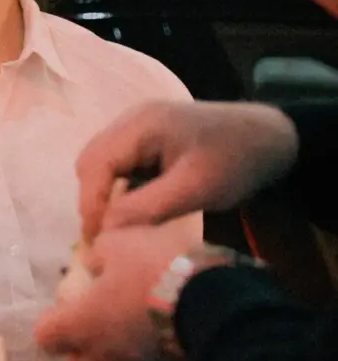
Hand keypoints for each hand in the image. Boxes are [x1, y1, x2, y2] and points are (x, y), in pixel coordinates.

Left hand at [35, 228, 221, 360]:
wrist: (211, 302)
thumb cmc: (151, 268)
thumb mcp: (119, 244)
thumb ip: (98, 255)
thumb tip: (92, 264)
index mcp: (81, 324)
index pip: (44, 337)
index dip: (50, 323)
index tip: (63, 307)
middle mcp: (102, 353)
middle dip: (80, 346)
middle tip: (95, 319)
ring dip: (116, 346)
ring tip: (134, 316)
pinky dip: (147, 346)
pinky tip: (162, 322)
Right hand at [77, 100, 298, 240]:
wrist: (269, 138)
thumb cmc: (234, 162)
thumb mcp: (194, 189)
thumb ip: (147, 207)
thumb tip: (105, 230)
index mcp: (142, 125)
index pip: (95, 164)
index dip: (91, 204)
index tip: (96, 241)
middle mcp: (132, 119)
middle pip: (91, 161)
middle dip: (93, 200)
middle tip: (105, 237)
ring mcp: (138, 125)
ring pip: (102, 163)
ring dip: (104, 194)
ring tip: (118, 227)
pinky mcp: (147, 137)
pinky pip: (119, 163)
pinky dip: (119, 187)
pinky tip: (135, 209)